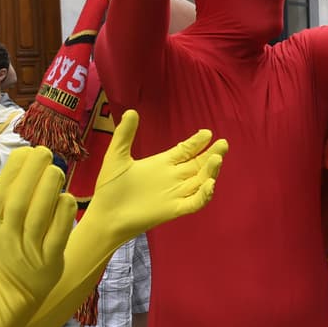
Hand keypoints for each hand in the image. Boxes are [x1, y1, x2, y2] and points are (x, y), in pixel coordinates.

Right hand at [0, 147, 75, 302]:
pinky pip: (58, 234)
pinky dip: (63, 214)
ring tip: (57, 170)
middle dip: (32, 174)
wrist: (12, 293)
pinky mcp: (50, 261)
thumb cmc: (2, 252)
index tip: (26, 151)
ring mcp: (28, 251)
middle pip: (18, 202)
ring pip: (38, 216)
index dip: (12, 171)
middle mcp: (7, 238)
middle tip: (46, 153)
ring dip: (49, 189)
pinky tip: (68, 198)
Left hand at [88, 111, 227, 235]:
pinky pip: (195, 203)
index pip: (186, 151)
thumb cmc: (110, 188)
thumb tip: (131, 111)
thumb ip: (125, 135)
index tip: (207, 132)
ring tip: (217, 158)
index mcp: (162, 164)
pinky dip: (204, 195)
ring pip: (201, 181)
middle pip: (199, 164)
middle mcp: (173, 178)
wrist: (104, 215)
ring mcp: (175, 194)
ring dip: (211, 171)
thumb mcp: (117, 156)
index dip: (197, 142)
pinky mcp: (173, 210)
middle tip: (223, 144)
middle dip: (212, 154)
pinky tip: (209, 184)